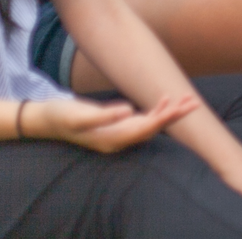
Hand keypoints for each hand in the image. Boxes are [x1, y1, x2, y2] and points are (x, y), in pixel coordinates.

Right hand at [27, 94, 198, 152]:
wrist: (47, 120)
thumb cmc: (62, 116)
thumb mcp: (80, 115)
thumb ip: (105, 115)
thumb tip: (129, 111)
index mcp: (113, 139)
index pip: (144, 129)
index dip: (162, 118)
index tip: (178, 106)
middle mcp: (119, 140)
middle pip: (153, 129)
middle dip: (174, 116)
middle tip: (194, 102)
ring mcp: (118, 134)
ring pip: (151, 125)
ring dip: (169, 113)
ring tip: (188, 100)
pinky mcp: (117, 126)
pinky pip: (142, 121)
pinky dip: (155, 111)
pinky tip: (165, 100)